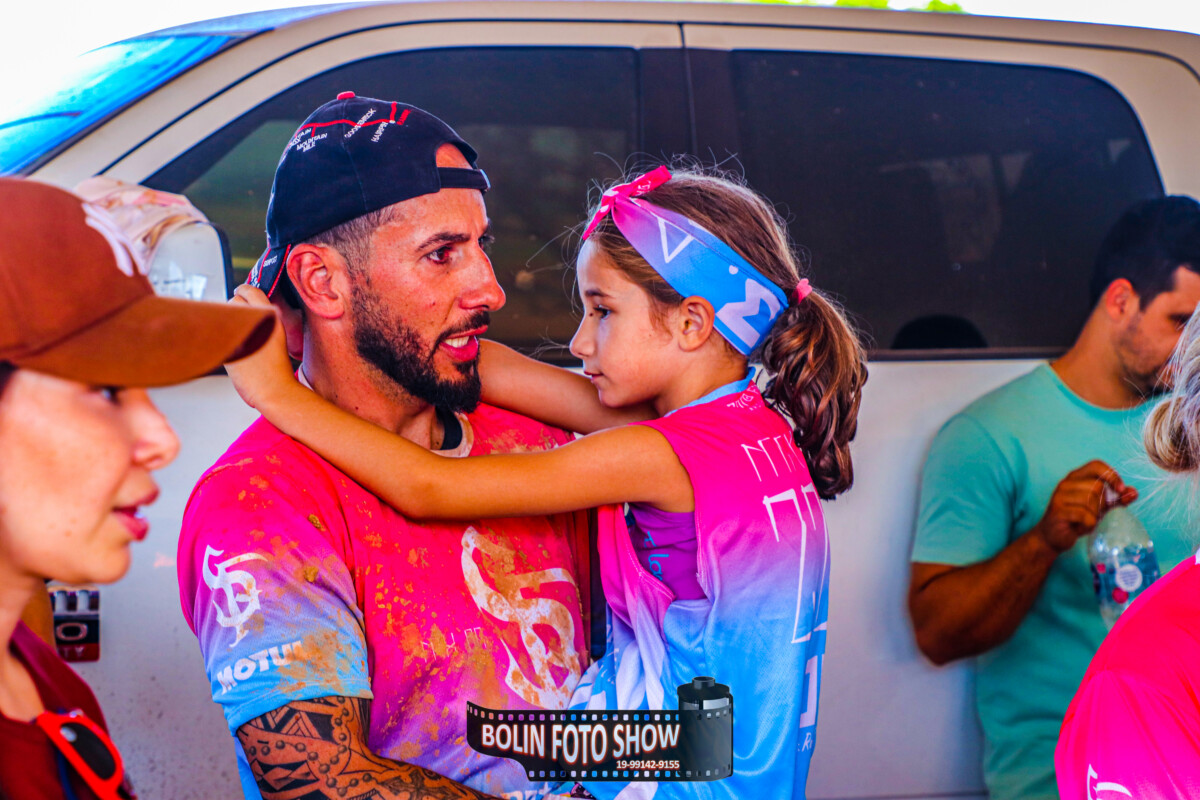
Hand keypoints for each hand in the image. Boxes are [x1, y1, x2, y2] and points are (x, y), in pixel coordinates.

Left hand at [225, 285, 298, 409]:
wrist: (273, 389)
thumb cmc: (276, 366)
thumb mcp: (277, 334)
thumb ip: (264, 316)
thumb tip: (244, 305)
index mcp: (270, 315)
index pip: (249, 290)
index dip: (243, 290)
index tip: (240, 291)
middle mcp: (253, 321)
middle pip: (233, 301)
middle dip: (234, 307)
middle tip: (241, 319)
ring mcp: (237, 332)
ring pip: (223, 315)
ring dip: (226, 320)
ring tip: (238, 335)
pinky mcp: (225, 345)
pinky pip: (217, 332)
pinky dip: (221, 336)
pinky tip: (232, 346)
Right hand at [1034, 460, 1136, 554]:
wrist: (1053, 537)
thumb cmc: (1077, 519)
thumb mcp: (1100, 508)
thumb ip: (1116, 499)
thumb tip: (1134, 492)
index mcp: (1075, 477)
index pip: (1096, 465)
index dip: (1111, 475)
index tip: (1121, 490)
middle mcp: (1065, 483)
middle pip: (1096, 486)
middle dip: (1102, 504)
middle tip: (1095, 514)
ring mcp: (1059, 496)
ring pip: (1091, 501)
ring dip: (1094, 515)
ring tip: (1086, 521)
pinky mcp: (1057, 511)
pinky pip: (1084, 515)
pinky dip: (1088, 524)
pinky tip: (1080, 527)